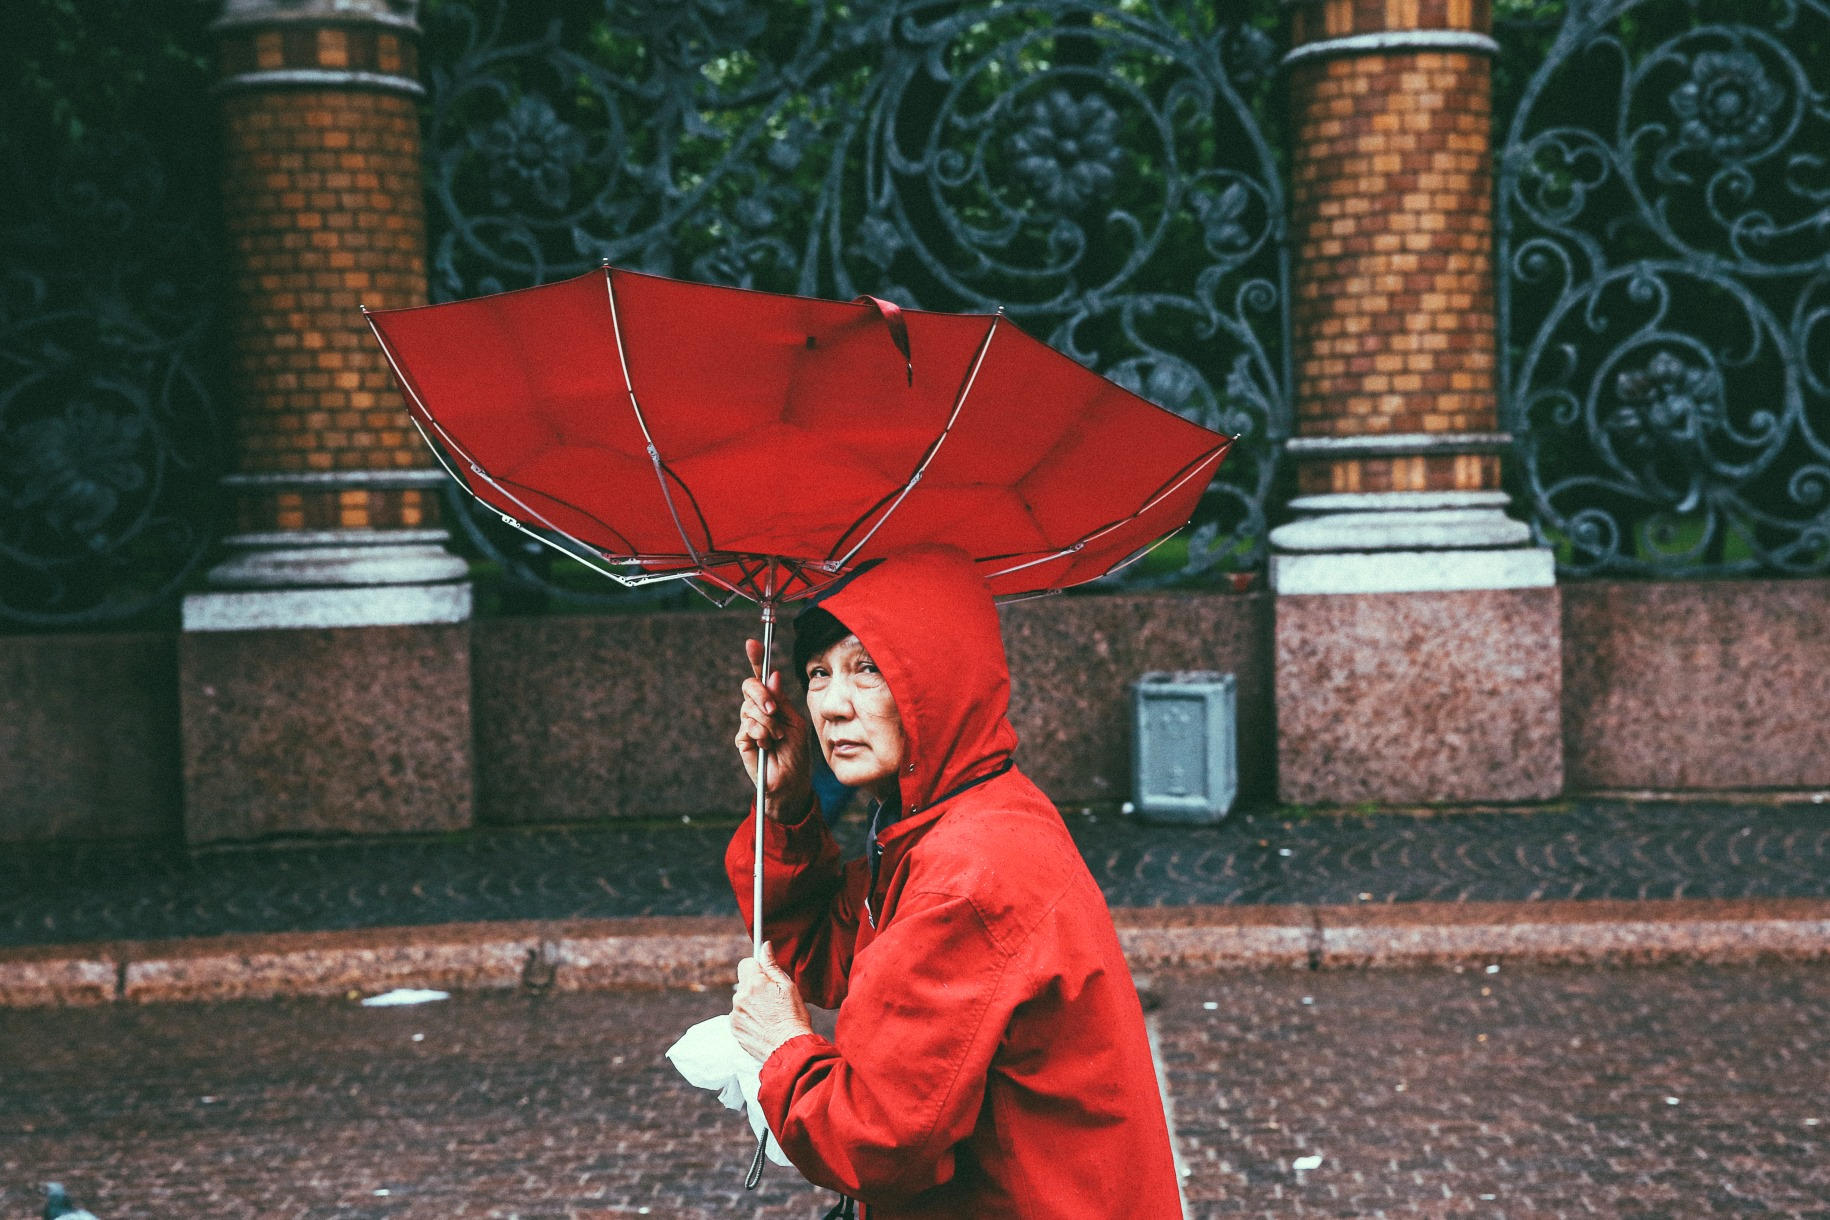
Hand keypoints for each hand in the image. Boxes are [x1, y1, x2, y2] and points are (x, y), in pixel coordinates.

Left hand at [731, 941, 812, 1062]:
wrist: (789, 1050)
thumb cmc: (794, 1018)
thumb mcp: (789, 987)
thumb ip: (772, 965)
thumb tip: (764, 946)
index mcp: (754, 984)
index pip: (746, 963)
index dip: (757, 968)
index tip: (766, 976)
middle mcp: (740, 997)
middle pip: (744, 982)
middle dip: (755, 987)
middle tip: (773, 1000)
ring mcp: (735, 1015)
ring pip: (741, 1000)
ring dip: (751, 1004)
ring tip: (769, 1016)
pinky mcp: (734, 1029)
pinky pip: (739, 1016)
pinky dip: (748, 1018)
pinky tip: (762, 1026)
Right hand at [735, 637, 813, 821]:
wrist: (791, 781)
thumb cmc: (797, 752)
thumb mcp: (796, 722)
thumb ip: (783, 700)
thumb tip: (773, 676)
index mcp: (774, 702)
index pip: (762, 677)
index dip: (756, 659)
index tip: (752, 643)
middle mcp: (759, 709)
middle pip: (750, 687)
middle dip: (762, 695)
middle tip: (774, 711)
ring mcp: (749, 724)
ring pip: (750, 708)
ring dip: (769, 724)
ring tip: (777, 738)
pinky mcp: (742, 739)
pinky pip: (748, 726)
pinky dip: (762, 734)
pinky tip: (768, 746)